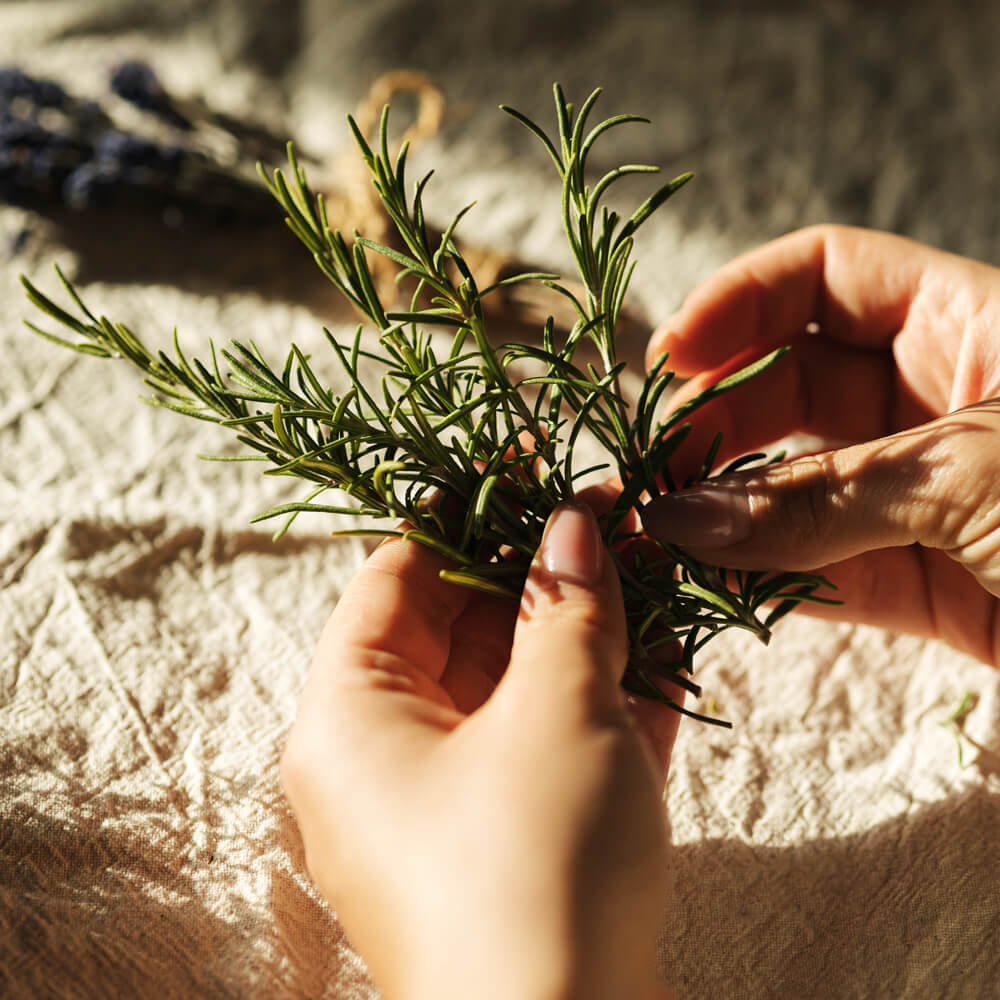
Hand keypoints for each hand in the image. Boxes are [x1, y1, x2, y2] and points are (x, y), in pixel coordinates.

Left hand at [281, 503, 679, 999]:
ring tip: (657, 572)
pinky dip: (600, 703)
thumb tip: (574, 523)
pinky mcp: (512, 842)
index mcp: (351, 713)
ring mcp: (452, 803)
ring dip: (587, 634)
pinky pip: (548, 745)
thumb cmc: (536, 867)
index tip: (535, 461)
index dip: (469, 510)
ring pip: (517, 686)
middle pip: (464, 625)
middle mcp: (385, 756)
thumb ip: (566, 606)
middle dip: (545, 571)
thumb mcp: (557, 710)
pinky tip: (668, 657)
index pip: (400, 575)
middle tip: (617, 518)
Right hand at [641, 224, 999, 666]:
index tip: (671, 358)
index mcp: (976, 324)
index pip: (827, 277)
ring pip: (798, 484)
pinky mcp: (933, 586)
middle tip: (655, 471)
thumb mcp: (978, 471)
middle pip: (792, 384)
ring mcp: (929, 497)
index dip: (741, 304)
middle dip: (718, 421)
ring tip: (661, 536)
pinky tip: (711, 583)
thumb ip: (822, 496)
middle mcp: (942, 402)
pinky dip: (766, 577)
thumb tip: (681, 517)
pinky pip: (824, 567)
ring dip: (728, 510)